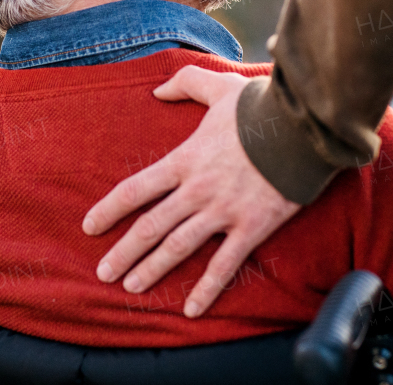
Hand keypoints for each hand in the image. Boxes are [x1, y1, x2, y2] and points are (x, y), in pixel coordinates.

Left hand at [82, 65, 300, 316]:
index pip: (135, 189)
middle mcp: (196, 190)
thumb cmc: (260, 106)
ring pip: (177, 248)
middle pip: (149, 226)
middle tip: (103, 272)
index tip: (89, 227)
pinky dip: (206, 289)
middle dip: (123, 252)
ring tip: (131, 288)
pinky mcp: (251, 227)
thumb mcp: (218, 86)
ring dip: (151, 270)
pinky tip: (191, 310)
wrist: (303, 127)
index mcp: (184, 159)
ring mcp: (223, 211)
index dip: (109, 210)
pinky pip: (224, 265)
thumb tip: (157, 89)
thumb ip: (185, 83)